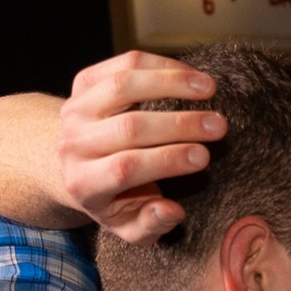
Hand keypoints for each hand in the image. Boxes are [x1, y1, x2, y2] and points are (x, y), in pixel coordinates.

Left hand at [56, 52, 223, 242]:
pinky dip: (160, 65)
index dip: (167, 160)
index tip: (204, 157)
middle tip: (219, 125)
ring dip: (171, 84)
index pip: (125, 168)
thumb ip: (150, 225)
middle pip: (128, 127)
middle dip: (180, 124)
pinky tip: (191, 74)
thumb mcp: (128, 226)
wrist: (71, 163)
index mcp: (85, 183)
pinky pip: (123, 65)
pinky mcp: (83, 83)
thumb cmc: (113, 198)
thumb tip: (172, 210)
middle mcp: (74, 144)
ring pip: (123, 86)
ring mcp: (75, 109)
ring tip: (210, 88)